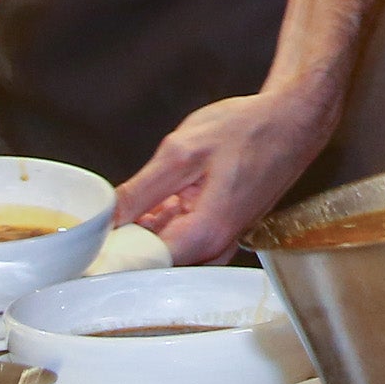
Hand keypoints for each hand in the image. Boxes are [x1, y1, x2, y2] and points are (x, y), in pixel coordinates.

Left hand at [115, 85, 340, 266]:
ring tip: (141, 198)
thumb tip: (105, 219)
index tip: (89, 244)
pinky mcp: (225, 229)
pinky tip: (165, 195)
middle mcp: (216, 247)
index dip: (111, 255)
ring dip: (148, 228)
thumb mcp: (182, 151)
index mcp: (205, 234)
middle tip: (106, 216)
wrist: (295, 119)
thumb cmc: (249, 129)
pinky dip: (168, 220)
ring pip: (170, 248)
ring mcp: (223, 240)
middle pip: (156, 260)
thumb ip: (140, 191)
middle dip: (127, 241)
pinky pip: (186, 236)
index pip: (143, 265)